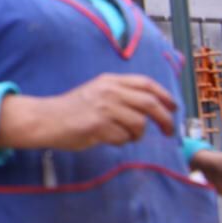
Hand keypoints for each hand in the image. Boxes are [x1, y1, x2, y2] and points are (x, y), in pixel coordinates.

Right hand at [0, 74, 176, 150]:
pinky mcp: (98, 125)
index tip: (174, 107)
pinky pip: (123, 137)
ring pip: (139, 124)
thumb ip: (120, 94)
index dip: (165, 96)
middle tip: (169, 132)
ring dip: (137, 134)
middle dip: (165, 119)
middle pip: (150, 104)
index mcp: (110, 81)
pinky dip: (121, 141)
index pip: (147, 84)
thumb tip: (149, 107)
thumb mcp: (97, 92)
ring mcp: (104, 108)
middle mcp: (109, 91)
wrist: (46, 119)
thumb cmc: (72, 109)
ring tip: (125, 136)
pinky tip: (109, 139)